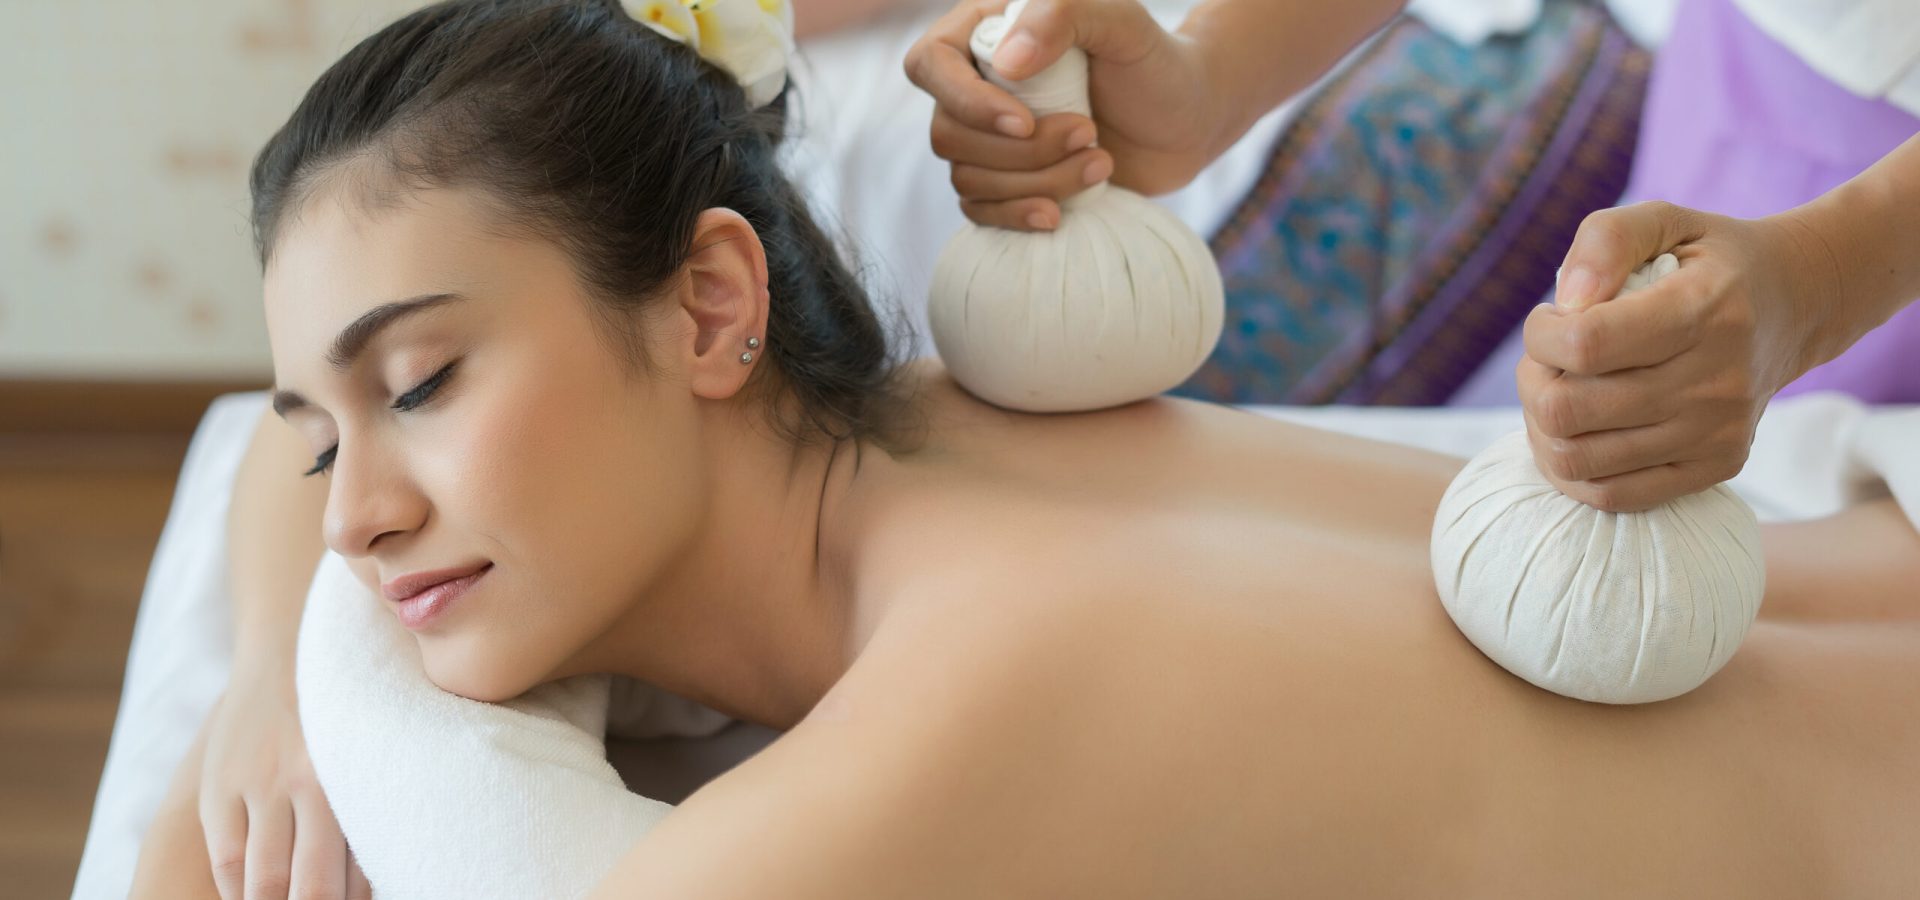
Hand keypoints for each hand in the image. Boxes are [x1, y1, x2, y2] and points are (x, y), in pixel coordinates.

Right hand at [198, 670, 370, 898]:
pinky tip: (249, 898)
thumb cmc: (343, 717)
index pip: (354, 876)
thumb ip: (365, 813)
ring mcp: (260, 785)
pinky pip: (226, 857)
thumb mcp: (363, 758)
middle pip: (309, 886)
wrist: (289, 652)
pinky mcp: (221, 785)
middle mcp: (309, 783)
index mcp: (353, 781)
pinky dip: (237, 890)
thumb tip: (374, 876)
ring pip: (263, 878)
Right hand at [904, 0, 1230, 230]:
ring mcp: (988, 139)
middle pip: (948, 133)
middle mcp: (977, 86)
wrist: (1188, 122)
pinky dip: (1017, 217)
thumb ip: (1064, 17)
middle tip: (1090, 135)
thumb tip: (1006, 63)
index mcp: (988, 33)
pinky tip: (1060, 214)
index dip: (966, 101)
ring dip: (1037, 181)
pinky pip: (979, 211)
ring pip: (966, 178)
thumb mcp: (1122, 24)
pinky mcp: (1007, 184)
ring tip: (1101, 164)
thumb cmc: (1155, 63)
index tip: (1024, 122)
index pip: (930, 64)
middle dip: (1022, 151)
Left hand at [1517, 200, 1835, 511]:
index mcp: (1704, 311)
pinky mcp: (1717, 468)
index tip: (1550, 317)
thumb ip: (1606, 240)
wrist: (1793, 306)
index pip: (1585, 345)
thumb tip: (1568, 300)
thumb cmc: (1706, 260)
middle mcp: (1717, 380)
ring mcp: (1719, 433)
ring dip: (1542, 425)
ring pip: (1577, 460)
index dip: (1541, 334)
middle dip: (1532, 379)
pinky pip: (1612, 495)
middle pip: (1568, 410)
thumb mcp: (1663, 219)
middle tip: (1546, 359)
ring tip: (1560, 389)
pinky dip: (1571, 470)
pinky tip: (1575, 431)